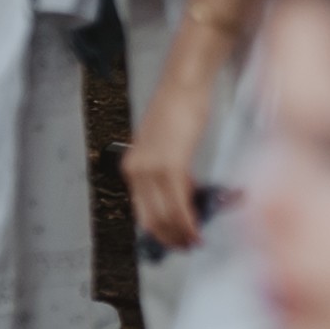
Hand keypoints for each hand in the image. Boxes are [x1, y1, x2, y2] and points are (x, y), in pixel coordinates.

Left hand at [128, 52, 217, 252]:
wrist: (184, 82)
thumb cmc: (179, 106)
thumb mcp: (166, 144)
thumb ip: (168, 170)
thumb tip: (184, 197)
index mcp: (132, 167)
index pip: (142, 211)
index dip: (159, 230)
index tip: (175, 239)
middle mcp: (136, 171)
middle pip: (150, 220)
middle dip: (170, 238)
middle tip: (187, 246)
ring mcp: (151, 169)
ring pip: (165, 216)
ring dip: (181, 233)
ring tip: (196, 241)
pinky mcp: (171, 165)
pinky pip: (178, 203)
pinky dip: (188, 220)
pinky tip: (197, 228)